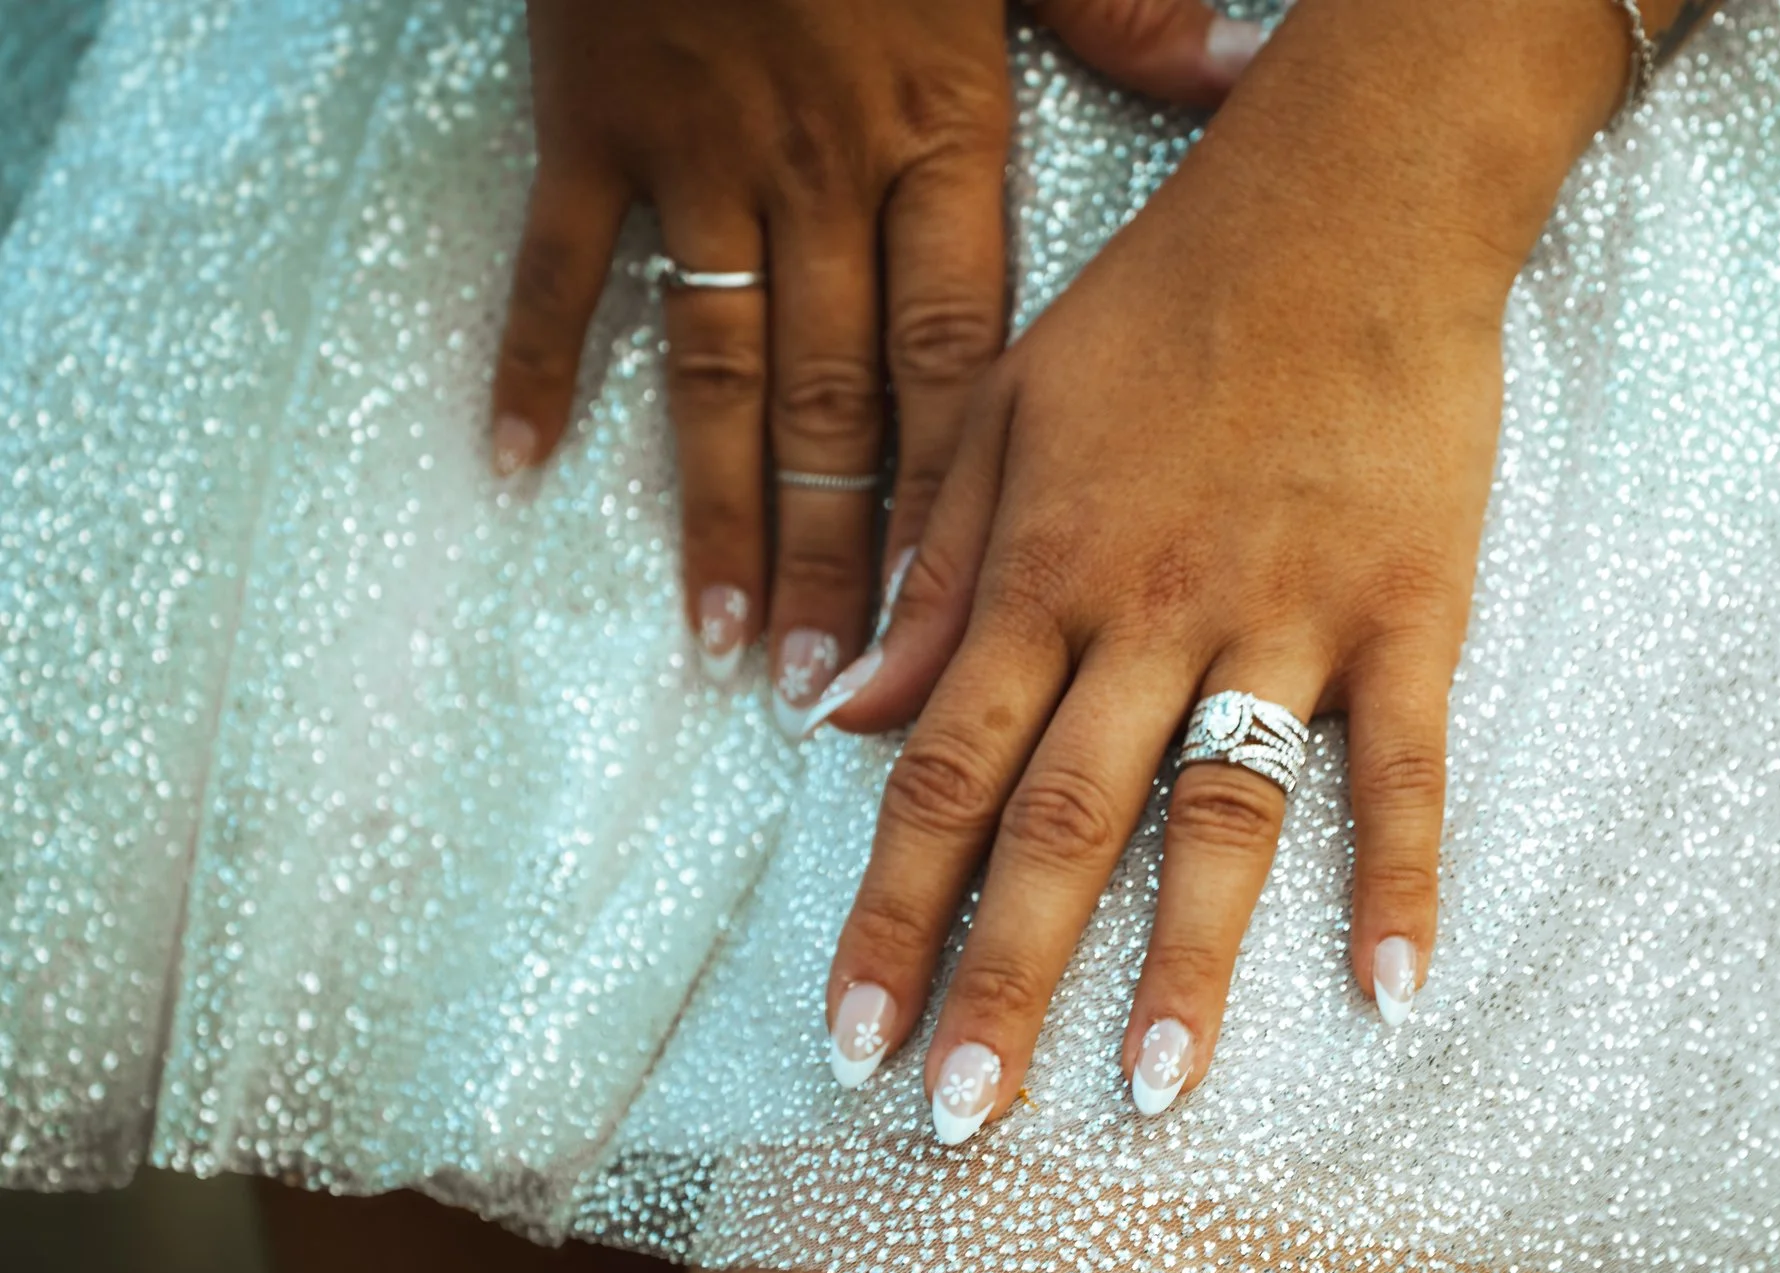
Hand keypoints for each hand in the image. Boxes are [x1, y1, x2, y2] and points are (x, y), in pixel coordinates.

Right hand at [487, 0, 1265, 729]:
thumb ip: (1129, 14)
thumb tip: (1247, 70)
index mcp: (939, 139)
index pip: (961, 359)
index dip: (964, 497)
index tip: (967, 611)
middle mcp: (824, 177)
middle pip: (844, 402)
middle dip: (846, 552)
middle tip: (842, 689)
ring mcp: (700, 158)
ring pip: (720, 366)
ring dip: (723, 510)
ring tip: (729, 639)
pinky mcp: (594, 124)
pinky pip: (567, 268)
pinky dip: (540, 364)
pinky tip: (522, 470)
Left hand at [808, 0, 1666, 1140]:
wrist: (1344, 208)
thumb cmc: (1162, 305)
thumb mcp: (1001, 409)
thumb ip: (931, 571)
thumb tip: (841, 713)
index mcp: (1040, 574)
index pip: (939, 774)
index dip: (888, 914)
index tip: (850, 1036)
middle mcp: (1150, 615)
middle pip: (1061, 826)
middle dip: (1002, 980)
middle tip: (961, 1121)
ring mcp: (1286, 620)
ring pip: (1223, 817)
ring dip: (1184, 963)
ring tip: (1151, 1097)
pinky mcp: (1406, 613)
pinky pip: (1405, 768)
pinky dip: (1401, 877)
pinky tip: (1393, 987)